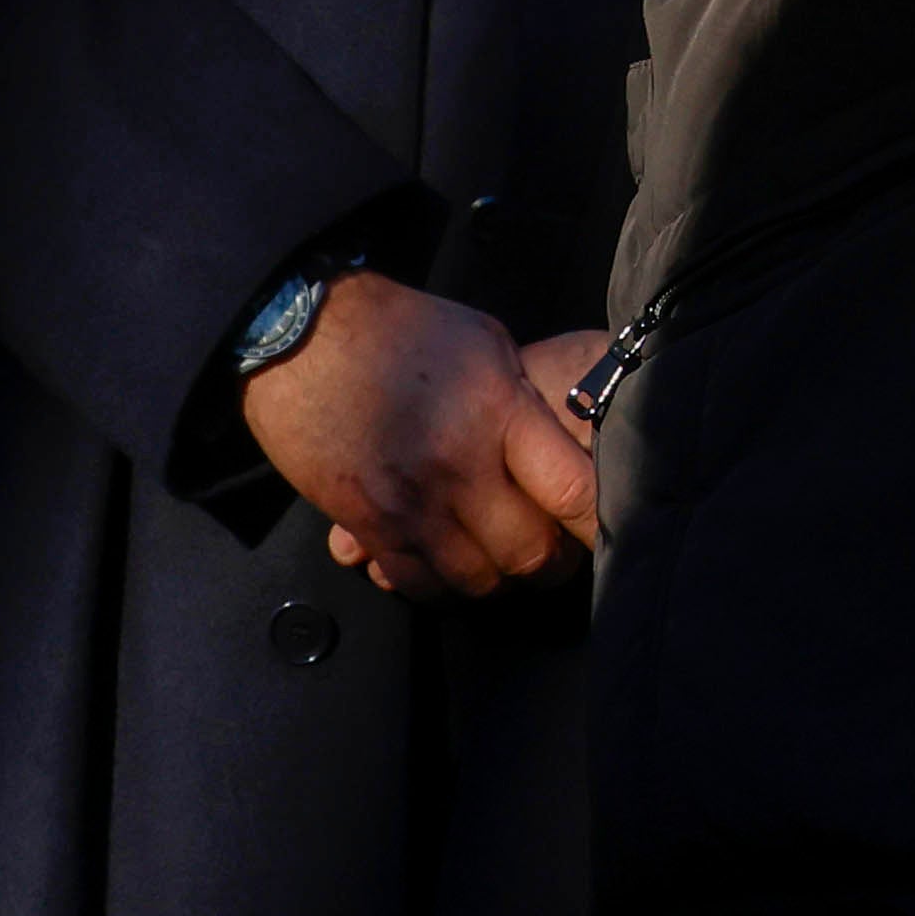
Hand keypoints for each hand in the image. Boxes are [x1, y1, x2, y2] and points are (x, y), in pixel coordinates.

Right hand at [241, 276, 601, 595]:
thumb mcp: (487, 345)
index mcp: (500, 413)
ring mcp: (411, 504)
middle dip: (553, 561)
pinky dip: (441, 586)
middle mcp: (459, 467)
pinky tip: (451, 564)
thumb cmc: (405, 329)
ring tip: (504, 558)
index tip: (610, 529)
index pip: (573, 490)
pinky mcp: (368, 526)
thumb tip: (564, 443)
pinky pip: (417, 585)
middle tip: (558, 551)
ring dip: (498, 578)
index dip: (598, 522)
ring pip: (476, 581)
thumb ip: (525, 403)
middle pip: (529, 554)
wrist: (304, 335)